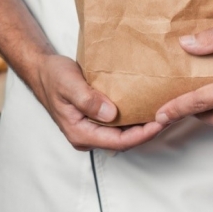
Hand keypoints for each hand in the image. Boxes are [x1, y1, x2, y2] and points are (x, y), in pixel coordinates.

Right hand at [32, 54, 165, 150]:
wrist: (43, 70)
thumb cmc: (53, 76)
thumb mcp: (68, 84)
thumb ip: (87, 99)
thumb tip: (110, 114)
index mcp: (80, 132)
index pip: (118, 142)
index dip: (142, 135)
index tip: (160, 122)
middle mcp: (87, 135)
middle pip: (124, 141)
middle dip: (148, 132)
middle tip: (170, 116)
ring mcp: (92, 128)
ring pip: (123, 133)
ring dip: (143, 125)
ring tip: (163, 111)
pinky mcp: (96, 119)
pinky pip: (119, 123)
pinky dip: (134, 116)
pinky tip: (146, 106)